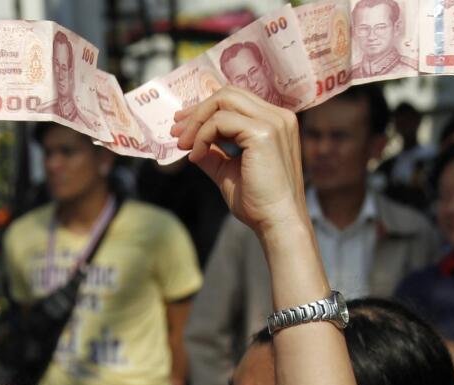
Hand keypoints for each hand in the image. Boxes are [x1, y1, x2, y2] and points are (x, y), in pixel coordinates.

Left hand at [170, 87, 307, 237]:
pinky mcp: (263, 133)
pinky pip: (220, 121)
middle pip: (228, 93)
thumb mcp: (228, 170)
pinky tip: (196, 157)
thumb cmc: (257, 202)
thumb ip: (213, 152)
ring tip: (182, 145)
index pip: (236, 99)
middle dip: (197, 110)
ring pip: (223, 101)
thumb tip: (189, 142)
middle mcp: (278, 116)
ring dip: (197, 122)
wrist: (277, 222)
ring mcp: (273, 121)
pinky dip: (202, 136)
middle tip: (176, 132)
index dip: (206, 108)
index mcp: (274, 122)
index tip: (183, 126)